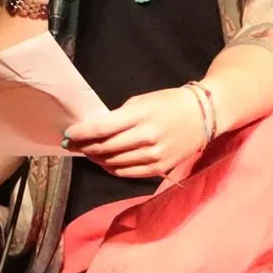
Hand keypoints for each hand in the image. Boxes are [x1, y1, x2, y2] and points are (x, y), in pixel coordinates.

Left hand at [65, 87, 207, 180]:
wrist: (204, 115)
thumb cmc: (170, 103)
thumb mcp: (143, 100)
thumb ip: (120, 116)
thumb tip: (95, 129)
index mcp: (141, 115)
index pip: (102, 128)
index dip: (81, 133)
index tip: (68, 134)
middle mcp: (147, 137)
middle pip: (105, 148)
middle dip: (84, 147)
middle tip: (72, 145)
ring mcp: (153, 156)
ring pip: (113, 162)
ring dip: (95, 158)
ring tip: (86, 152)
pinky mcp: (158, 168)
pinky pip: (127, 173)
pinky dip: (111, 168)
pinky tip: (104, 162)